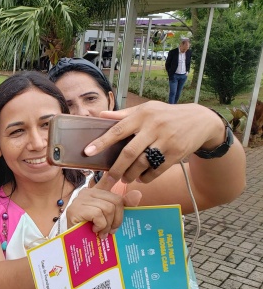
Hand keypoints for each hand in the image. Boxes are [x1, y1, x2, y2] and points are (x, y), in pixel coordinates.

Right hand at [66, 174, 141, 237]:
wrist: (74, 243)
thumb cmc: (91, 230)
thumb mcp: (108, 218)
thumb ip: (122, 206)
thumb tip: (138, 194)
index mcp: (95, 192)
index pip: (107, 180)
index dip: (113, 176)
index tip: (117, 175)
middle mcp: (87, 192)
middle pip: (116, 200)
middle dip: (117, 219)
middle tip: (111, 230)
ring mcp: (81, 200)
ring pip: (108, 208)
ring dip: (108, 225)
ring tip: (102, 232)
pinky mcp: (77, 209)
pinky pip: (99, 214)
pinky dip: (100, 226)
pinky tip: (94, 230)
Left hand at [84, 102, 224, 183]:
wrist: (200, 121)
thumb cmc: (166, 115)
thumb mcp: (147, 109)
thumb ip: (123, 115)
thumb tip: (99, 116)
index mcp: (142, 115)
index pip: (118, 130)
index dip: (102, 142)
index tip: (88, 152)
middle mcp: (153, 127)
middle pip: (129, 152)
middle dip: (116, 168)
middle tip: (109, 178)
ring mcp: (166, 140)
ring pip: (142, 163)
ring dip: (131, 174)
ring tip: (125, 177)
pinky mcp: (176, 152)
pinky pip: (157, 170)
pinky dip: (146, 177)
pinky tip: (141, 178)